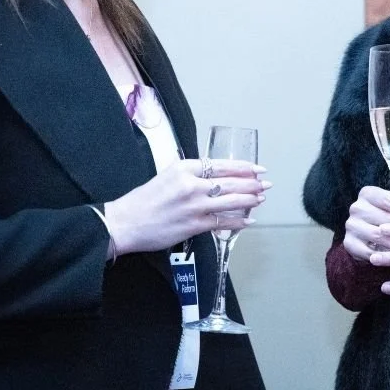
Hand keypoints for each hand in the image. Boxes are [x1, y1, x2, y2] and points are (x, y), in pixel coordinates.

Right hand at [102, 159, 268, 256]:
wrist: (124, 223)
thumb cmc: (142, 201)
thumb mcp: (166, 176)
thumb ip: (190, 175)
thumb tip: (212, 177)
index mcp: (184, 168)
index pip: (222, 165)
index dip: (244, 167)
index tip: (257, 168)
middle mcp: (191, 185)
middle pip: (231, 182)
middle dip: (252, 183)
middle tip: (266, 183)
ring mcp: (194, 205)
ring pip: (231, 201)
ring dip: (250, 200)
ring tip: (261, 198)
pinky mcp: (194, 224)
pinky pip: (222, 221)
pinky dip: (238, 221)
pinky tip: (248, 220)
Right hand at [342, 183, 389, 261]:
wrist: (368, 236)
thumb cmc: (387, 216)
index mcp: (367, 193)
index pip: (389, 200)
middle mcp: (356, 207)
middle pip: (385, 218)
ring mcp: (351, 225)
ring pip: (378, 235)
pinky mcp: (349, 243)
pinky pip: (369, 251)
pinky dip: (385, 256)